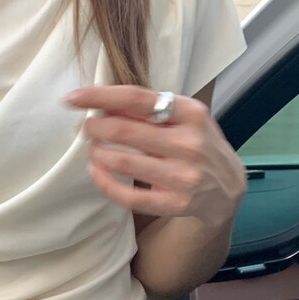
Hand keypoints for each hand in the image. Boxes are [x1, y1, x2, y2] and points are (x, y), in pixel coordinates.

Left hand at [63, 85, 246, 230]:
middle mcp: (189, 143)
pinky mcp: (174, 203)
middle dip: (94, 127)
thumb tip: (103, 103)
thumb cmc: (197, 146)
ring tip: (91, 149)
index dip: (99, 96)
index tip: (72, 97)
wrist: (226, 190)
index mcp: (191, 113)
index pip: (136, 98)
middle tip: (84, 129)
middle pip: (124, 129)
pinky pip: (127, 195)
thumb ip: (148, 111)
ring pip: (121, 161)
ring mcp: (183, 176)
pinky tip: (95, 172)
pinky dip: (104, 182)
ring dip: (96, 153)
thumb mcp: (183, 120)